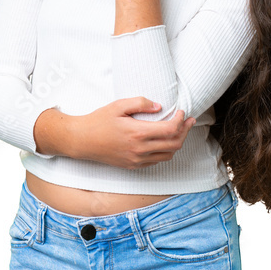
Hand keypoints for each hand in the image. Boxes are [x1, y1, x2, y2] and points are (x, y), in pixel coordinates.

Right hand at [58, 97, 194, 168]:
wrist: (82, 140)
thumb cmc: (98, 121)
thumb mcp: (118, 105)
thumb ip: (140, 103)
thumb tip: (159, 106)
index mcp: (138, 133)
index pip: (170, 129)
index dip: (181, 121)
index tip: (181, 112)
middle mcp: (140, 149)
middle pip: (174, 144)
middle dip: (185, 131)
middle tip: (188, 121)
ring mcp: (137, 160)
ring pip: (168, 155)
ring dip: (177, 143)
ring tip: (178, 131)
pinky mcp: (133, 165)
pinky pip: (156, 160)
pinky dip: (165, 151)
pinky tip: (163, 141)